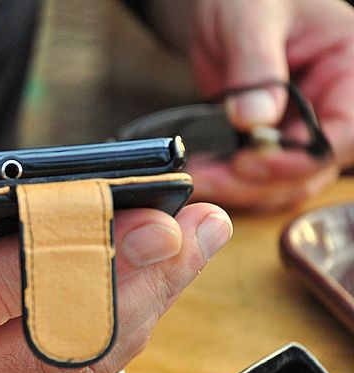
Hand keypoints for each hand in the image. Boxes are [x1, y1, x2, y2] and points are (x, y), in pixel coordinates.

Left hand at [147, 0, 353, 209]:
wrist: (223, 7)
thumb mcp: (250, 18)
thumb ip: (255, 67)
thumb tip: (253, 120)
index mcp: (349, 67)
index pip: (344, 131)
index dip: (299, 157)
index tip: (248, 162)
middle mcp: (333, 104)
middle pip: (312, 169)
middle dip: (259, 182)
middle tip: (208, 178)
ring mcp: (301, 129)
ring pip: (285, 184)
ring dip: (240, 190)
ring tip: (197, 178)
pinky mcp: (269, 145)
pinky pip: (257, 180)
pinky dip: (229, 184)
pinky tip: (200, 175)